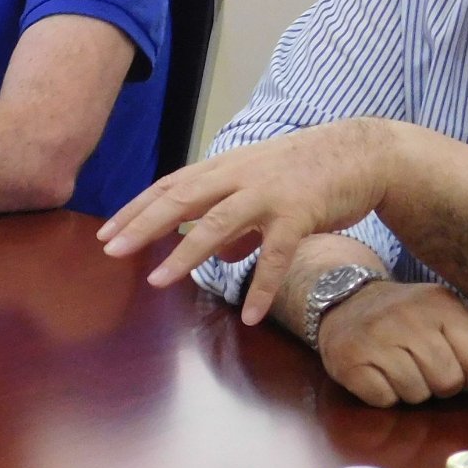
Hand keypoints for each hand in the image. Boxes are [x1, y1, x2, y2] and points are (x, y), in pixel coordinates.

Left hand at [97, 118, 393, 323]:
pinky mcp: (300, 212)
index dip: (137, 209)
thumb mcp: (260, 187)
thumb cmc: (306, 171)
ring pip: (219, 223)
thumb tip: (217, 256)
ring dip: (186, 253)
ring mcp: (269, 193)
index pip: (170, 186)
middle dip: (144, 225)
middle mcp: (239, 176)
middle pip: (182, 199)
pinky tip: (248, 315)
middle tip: (111, 251)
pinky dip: (261, 285)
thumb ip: (235, 222)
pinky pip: (277, 254)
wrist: (360, 152)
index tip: (106, 234)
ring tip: (158, 281)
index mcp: (225, 169)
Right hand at [316, 280, 467, 406]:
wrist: (345, 300)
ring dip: (409, 391)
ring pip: (416, 394)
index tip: (448, 358)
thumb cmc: (409, 318)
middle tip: (419, 364)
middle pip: (448, 382)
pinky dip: (383, 395)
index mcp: (442, 305)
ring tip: (397, 367)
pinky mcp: (349, 359)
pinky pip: (384, 399)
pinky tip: (376, 372)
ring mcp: (376, 337)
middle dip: (437, 383)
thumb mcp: (452, 325)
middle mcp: (409, 316)